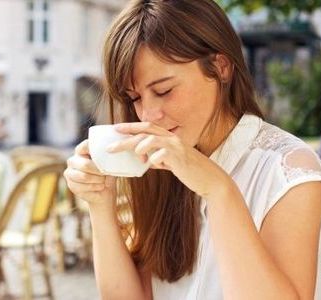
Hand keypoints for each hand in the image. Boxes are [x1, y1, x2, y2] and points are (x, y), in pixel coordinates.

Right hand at [64, 140, 116, 207]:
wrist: (105, 190)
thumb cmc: (107, 174)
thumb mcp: (108, 164)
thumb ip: (105, 158)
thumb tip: (109, 156)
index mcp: (81, 151)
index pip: (85, 146)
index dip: (94, 150)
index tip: (105, 155)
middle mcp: (72, 160)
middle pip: (85, 165)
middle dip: (99, 171)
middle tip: (106, 174)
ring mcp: (70, 173)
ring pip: (84, 177)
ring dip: (98, 180)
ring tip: (104, 181)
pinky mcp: (71, 185)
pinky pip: (85, 187)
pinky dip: (96, 187)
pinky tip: (100, 186)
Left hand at [107, 122, 232, 197]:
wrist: (210, 180)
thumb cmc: (189, 171)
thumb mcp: (170, 162)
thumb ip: (157, 158)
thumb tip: (142, 160)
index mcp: (168, 138)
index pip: (146, 127)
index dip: (130, 127)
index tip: (115, 129)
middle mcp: (171, 139)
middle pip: (144, 132)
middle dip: (126, 136)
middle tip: (111, 145)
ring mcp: (176, 147)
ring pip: (152, 139)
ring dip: (139, 146)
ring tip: (134, 155)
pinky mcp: (180, 158)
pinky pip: (163, 155)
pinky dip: (154, 159)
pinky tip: (151, 164)